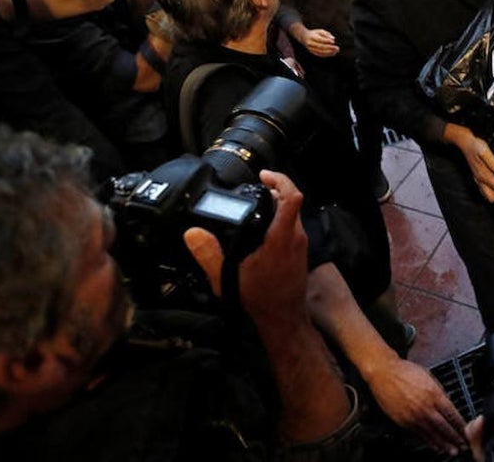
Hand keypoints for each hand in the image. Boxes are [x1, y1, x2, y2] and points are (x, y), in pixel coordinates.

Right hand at [184, 170, 309, 323]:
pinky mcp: (299, 250)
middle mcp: (296, 237)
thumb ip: (209, 254)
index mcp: (281, 238)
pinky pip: (291, 225)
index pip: (292, 198)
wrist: (284, 317)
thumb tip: (193, 233)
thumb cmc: (261, 299)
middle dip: (274, 189)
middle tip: (254, 186)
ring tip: (255, 202)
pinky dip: (278, 218)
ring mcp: (300, 243)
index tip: (263, 175)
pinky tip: (260, 225)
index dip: (280, 180)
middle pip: (291, 201)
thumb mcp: (228, 277)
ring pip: (292, 213)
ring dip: (277, 204)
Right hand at [297, 28, 339, 56]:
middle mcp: (310, 43)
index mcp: (311, 36)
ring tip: (336, 51)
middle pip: (321, 46)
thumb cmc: (314, 33)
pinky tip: (333, 53)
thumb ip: (327, 34)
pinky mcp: (312, 52)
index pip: (319, 39)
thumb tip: (333, 38)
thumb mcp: (320, 31)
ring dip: (329, 52)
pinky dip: (327, 54)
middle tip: (337, 48)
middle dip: (330, 48)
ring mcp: (310, 49)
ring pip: (321, 52)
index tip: (333, 42)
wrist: (304, 37)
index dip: (326, 41)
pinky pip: (320, 54)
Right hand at [365, 359, 467, 454]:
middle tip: (463, 446)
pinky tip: (435, 446)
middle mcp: (425, 407)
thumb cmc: (405, 371)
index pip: (452, 413)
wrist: (384, 373)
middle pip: (444, 426)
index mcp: (434, 394)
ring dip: (443, 443)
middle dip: (455, 438)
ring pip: (432, 433)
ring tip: (451, 451)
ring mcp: (414, 416)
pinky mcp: (403, 421)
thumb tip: (448, 402)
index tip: (466, 431)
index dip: (460, 425)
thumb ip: (439, 391)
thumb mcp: (429, 376)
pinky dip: (428, 441)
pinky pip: (419, 434)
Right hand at [445, 124, 493, 201]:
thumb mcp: (484, 150)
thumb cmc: (475, 146)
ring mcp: (478, 180)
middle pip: (492, 198)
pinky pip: (485, 190)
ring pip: (488, 196)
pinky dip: (493, 189)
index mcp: (483, 175)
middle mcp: (479, 180)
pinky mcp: (478, 178)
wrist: (465, 143)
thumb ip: (493, 162)